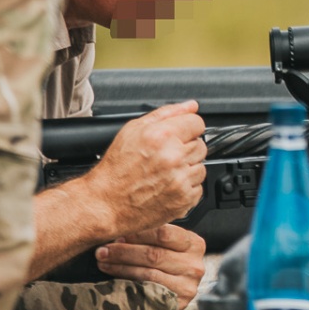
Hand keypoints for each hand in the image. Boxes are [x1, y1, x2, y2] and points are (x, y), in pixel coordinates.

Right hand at [82, 101, 205, 230]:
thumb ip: (166, 114)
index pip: (197, 123)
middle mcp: (174, 157)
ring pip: (201, 167)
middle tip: (165, 157)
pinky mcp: (184, 199)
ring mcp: (181, 180)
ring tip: (165, 173)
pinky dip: (186, 187)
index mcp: (162, 136)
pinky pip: (198, 188)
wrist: (107, 204)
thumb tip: (190, 106)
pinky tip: (167, 186)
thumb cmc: (116, 170)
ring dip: (188, 169)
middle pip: (201, 145)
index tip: (180, 135)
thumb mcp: (132, 131)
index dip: (187, 128)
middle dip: (185, 149)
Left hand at [95, 223, 207, 307]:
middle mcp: (194, 265)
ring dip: (121, 268)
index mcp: (194, 244)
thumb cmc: (167, 263)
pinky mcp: (177, 304)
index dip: (136, 234)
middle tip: (102, 251)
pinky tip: (114, 280)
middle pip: (154, 254)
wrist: (176, 293)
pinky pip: (148, 292)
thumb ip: (150, 235)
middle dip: (123, 252)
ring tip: (103, 263)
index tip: (116, 235)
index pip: (163, 233)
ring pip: (148, 274)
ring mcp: (187, 286)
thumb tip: (118, 231)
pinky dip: (128, 284)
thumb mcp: (167, 245)